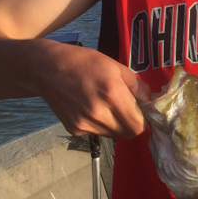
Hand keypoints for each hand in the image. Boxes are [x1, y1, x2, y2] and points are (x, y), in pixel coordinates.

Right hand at [32, 41, 151, 138]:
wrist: (47, 69)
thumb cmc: (84, 63)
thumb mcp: (116, 66)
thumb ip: (137, 86)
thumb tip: (150, 101)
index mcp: (112, 94)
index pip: (138, 126)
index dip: (144, 121)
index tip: (143, 113)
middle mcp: (98, 112)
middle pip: (128, 134)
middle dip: (132, 124)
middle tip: (128, 110)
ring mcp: (85, 123)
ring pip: (113, 135)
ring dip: (117, 125)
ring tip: (108, 107)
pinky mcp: (75, 129)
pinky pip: (97, 133)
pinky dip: (100, 125)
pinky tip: (92, 108)